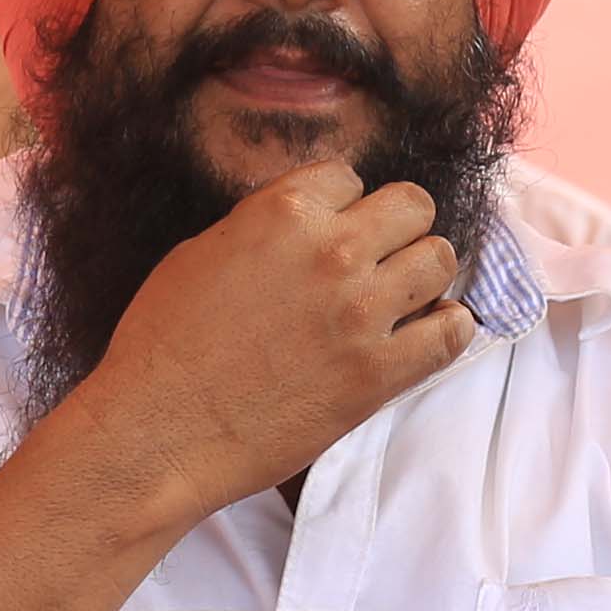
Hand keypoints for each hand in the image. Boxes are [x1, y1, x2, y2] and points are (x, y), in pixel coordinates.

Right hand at [56, 157, 480, 516]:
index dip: (341, 205)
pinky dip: (446, 329)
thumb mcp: (199, 254)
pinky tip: (423, 336)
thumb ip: (260, 228)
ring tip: (400, 299)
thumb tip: (302, 226)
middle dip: (397, 227)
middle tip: (378, 259)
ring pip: (441, 258)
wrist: (157, 433)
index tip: (332, 232)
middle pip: (413, 206)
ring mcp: (361, 313)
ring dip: (424, 275)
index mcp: (283, 213)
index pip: (348, 177)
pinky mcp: (379, 374)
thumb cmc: (161, 345)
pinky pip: (453, 332)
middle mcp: (331, 252)